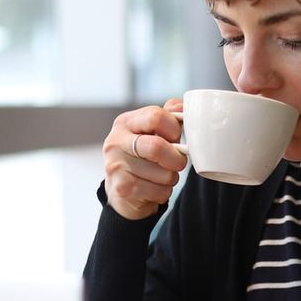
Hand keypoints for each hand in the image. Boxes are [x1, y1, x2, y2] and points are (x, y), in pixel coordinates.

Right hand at [103, 101, 188, 220]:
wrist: (123, 192)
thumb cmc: (144, 158)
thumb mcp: (153, 132)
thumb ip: (168, 116)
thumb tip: (184, 107)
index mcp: (125, 123)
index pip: (156, 116)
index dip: (174, 129)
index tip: (175, 138)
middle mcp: (115, 142)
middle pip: (157, 147)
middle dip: (177, 158)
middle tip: (177, 162)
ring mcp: (116, 166)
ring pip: (163, 174)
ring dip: (171, 178)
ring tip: (161, 176)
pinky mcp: (122, 189)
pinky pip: (159, 191)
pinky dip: (164, 192)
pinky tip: (153, 188)